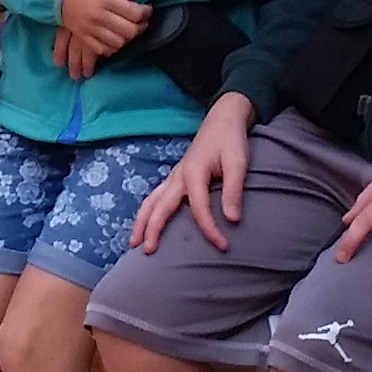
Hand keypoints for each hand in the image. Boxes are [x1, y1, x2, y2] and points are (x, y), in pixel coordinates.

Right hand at [54, 0, 147, 77]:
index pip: (135, 13)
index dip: (146, 12)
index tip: (146, 8)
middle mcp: (99, 16)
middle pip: (129, 31)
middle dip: (141, 26)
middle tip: (141, 20)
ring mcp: (89, 29)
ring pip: (118, 42)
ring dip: (128, 37)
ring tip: (129, 28)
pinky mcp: (82, 36)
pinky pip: (102, 49)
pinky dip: (112, 47)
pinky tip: (115, 37)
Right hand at [132, 97, 253, 254]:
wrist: (223, 120)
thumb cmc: (231, 140)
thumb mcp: (238, 163)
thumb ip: (233, 191)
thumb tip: (232, 220)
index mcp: (193, 173)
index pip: (198, 209)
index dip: (210, 230)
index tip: (223, 246)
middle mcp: (178, 177)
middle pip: (160, 207)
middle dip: (152, 229)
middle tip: (148, 252)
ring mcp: (174, 177)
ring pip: (151, 202)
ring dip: (141, 222)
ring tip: (134, 243)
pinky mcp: (175, 177)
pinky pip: (156, 197)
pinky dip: (147, 212)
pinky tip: (146, 224)